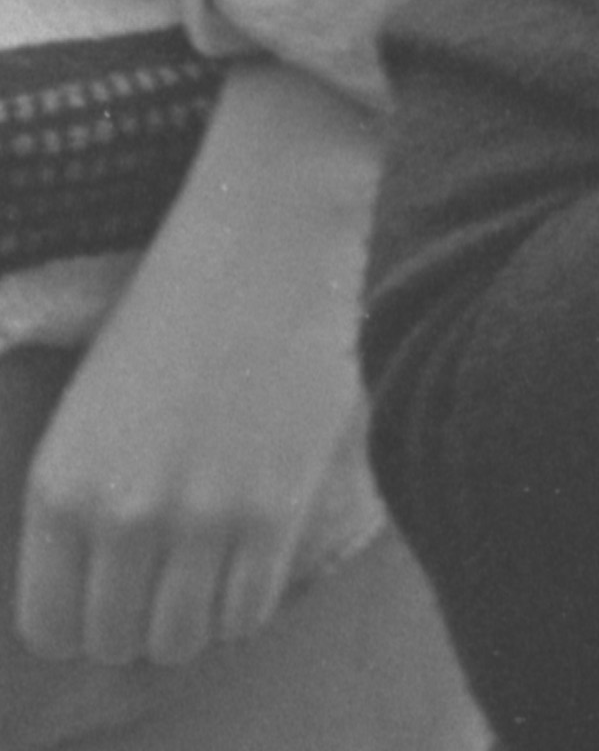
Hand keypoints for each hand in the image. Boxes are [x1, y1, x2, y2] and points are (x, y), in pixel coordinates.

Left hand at [14, 63, 381, 676]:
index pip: (51, 626)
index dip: (84, 619)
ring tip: (214, 562)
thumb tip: (102, 585)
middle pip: (118, 642)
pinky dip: (249, 598)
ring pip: (184, 640)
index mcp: (59, 485)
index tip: (115, 591)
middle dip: (142, 620)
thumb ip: (86, 503)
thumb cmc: (183, 305)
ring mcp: (198, 517)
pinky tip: (254, 547)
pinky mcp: (273, 510)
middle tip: (171, 573)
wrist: (274, 229)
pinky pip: (248, 613)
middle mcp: (118, 514)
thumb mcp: (94, 406)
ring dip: (198, 616)